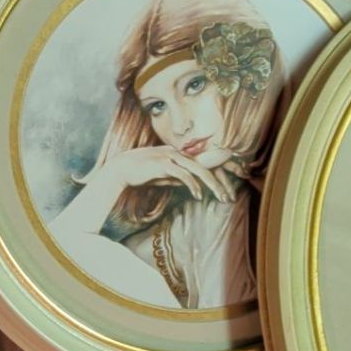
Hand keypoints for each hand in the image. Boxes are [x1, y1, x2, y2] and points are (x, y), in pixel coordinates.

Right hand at [102, 145, 237, 202]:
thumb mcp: (164, 175)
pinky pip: (183, 175)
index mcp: (179, 154)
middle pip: (206, 166)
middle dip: (220, 182)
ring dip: (212, 185)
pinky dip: (193, 186)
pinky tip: (198, 196)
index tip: (227, 190)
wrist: (122, 169)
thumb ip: (178, 177)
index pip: (204, 163)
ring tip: (221, 197)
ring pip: (198, 169)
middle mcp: (178, 153)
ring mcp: (171, 157)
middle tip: (229, 197)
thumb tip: (192, 185)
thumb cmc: (142, 173)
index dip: (218, 176)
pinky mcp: (163, 164)